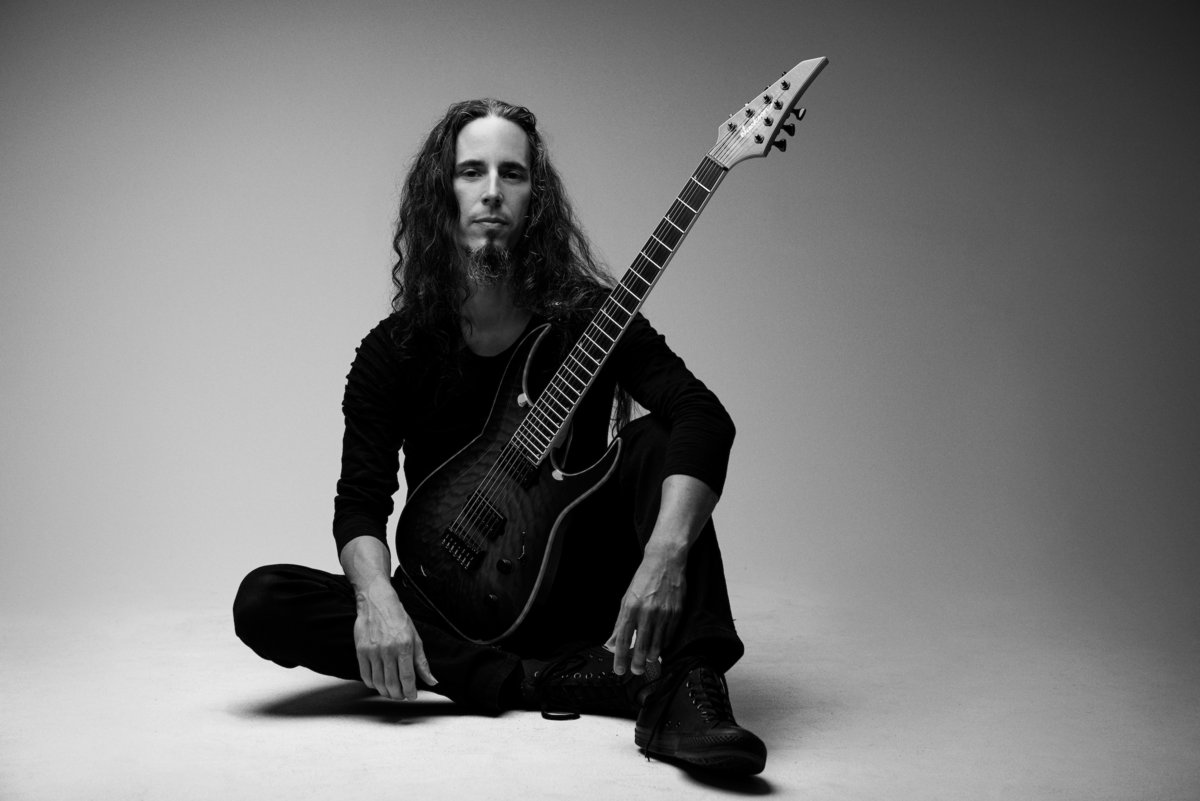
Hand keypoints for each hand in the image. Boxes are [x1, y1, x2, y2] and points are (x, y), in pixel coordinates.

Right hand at [353, 580, 436, 699]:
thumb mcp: (415, 638)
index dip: (410, 691)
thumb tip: (432, 681)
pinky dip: (372, 684)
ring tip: (391, 692)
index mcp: (404, 646)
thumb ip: (422, 662)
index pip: (408, 677)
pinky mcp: (361, 651)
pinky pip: (365, 675)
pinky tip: (378, 684)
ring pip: (378, 682)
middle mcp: (388, 650)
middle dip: (398, 695)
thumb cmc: (398, 619)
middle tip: (401, 696)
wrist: (377, 602)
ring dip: (385, 692)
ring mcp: (373, 651)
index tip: (412, 696)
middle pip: (392, 683)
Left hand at [606, 550, 686, 675]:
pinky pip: (669, 636)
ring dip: (651, 656)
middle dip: (637, 662)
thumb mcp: (626, 598)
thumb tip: (612, 643)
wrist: (666, 562)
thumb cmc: (644, 579)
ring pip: (658, 644)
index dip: (621, 657)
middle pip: (642, 645)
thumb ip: (620, 623)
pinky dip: (663, 644)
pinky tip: (659, 647)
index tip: (619, 670)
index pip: (624, 639)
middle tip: (635, 671)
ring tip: (647, 661)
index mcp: (632, 607)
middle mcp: (648, 612)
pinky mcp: (677, 613)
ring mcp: (664, 613)